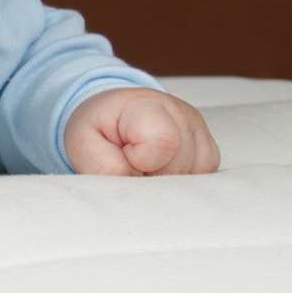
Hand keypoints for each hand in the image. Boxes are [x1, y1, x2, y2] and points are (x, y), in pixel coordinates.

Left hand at [64, 88, 218, 175]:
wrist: (112, 116)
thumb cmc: (98, 129)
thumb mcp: (82, 143)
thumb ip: (103, 166)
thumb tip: (134, 187)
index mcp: (147, 105)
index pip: (164, 142)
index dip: (139, 161)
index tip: (123, 153)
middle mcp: (182, 115)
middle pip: (178, 168)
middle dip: (150, 177)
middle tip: (130, 162)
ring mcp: (200, 132)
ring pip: (193, 179)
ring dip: (164, 182)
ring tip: (143, 165)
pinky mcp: (208, 152)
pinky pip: (201, 180)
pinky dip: (179, 183)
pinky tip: (160, 169)